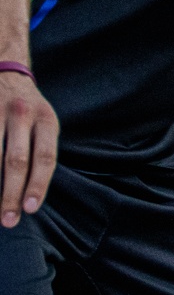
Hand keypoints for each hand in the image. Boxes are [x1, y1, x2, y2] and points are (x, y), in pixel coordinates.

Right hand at [0, 72, 58, 228]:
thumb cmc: (28, 111)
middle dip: (11, 194)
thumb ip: (40, 150)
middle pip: (17, 160)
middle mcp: (22, 114)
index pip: (45, 157)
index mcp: (46, 119)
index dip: (38, 185)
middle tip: (8, 221)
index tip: (31, 209)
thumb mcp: (43, 122)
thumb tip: (31, 195)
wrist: (6, 73)